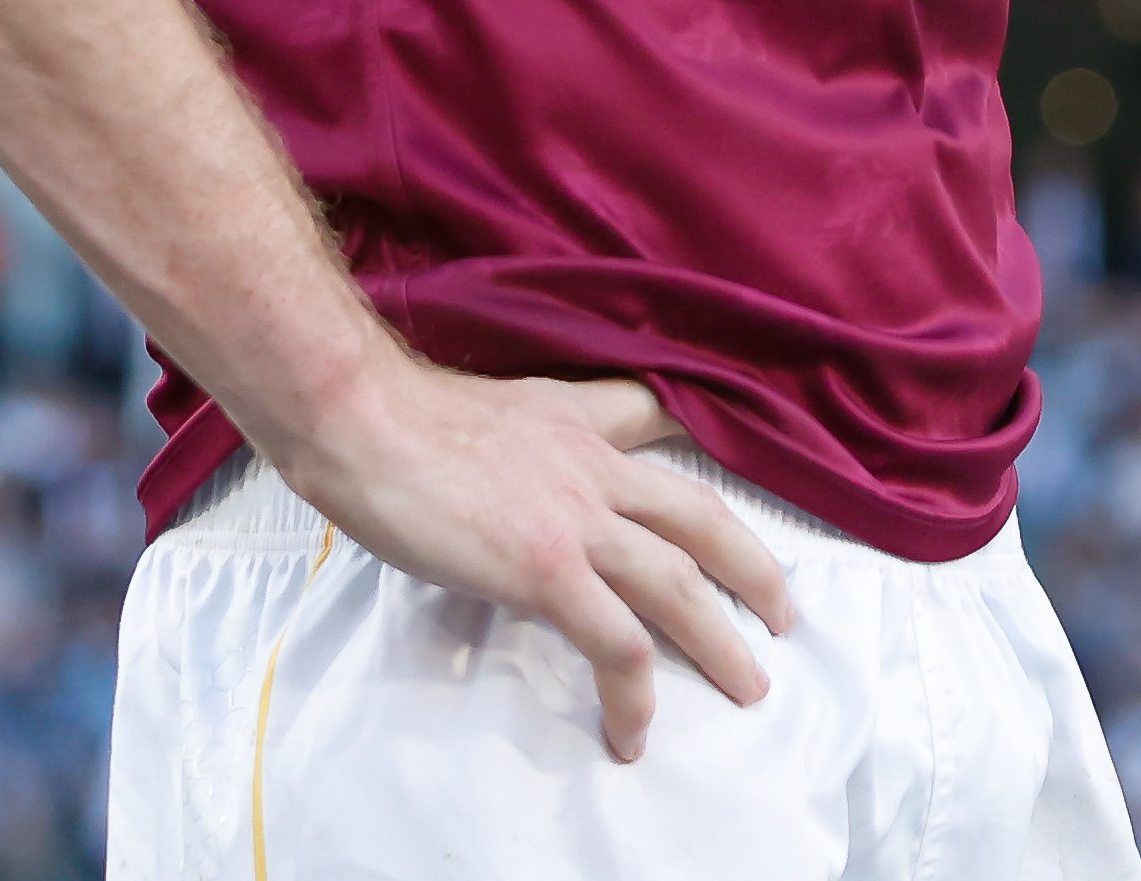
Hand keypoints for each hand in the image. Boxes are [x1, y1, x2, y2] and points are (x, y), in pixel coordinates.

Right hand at [265, 357, 794, 758]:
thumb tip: (513, 486)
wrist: (360, 417)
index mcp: (576, 424)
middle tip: (781, 611)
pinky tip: (633, 730)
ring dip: (720, 639)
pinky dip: (634, 692)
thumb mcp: (485, 409)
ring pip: (678, 583)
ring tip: (747, 683)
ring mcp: (577, 519)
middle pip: (700, 516)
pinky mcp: (547, 569)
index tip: (732, 478)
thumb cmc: (396, 419)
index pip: (658, 420)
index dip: (704, 443)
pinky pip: (614, 641)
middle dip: (751, 566)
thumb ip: (522, 442)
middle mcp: (594, 467)